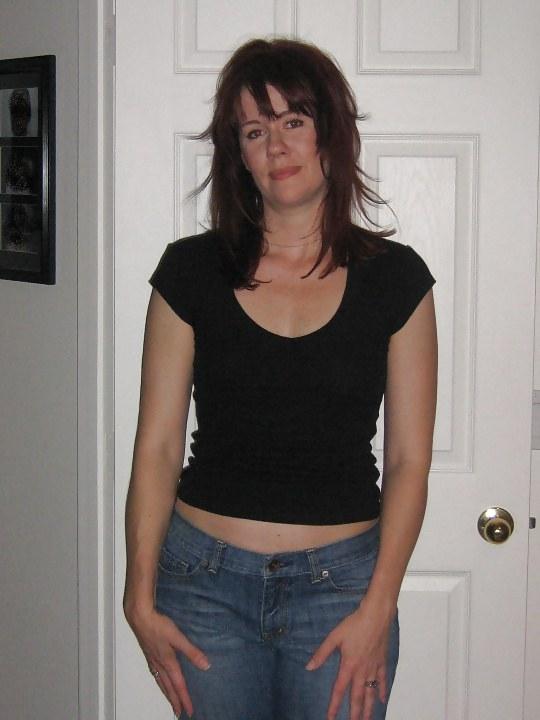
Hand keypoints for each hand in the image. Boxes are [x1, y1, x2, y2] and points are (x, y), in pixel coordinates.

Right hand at [125, 606, 210, 717]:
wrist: (139, 616)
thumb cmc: (158, 625)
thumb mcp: (178, 637)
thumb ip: (192, 651)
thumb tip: (205, 665)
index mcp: (168, 662)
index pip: (178, 685)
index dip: (185, 699)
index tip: (190, 711)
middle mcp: (159, 664)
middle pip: (168, 687)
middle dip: (175, 701)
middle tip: (179, 712)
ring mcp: (152, 660)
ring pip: (160, 682)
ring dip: (166, 693)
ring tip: (170, 701)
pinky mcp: (148, 654)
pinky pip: (155, 674)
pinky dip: (159, 682)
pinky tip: (160, 679)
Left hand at [305, 603, 392, 719]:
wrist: (376, 616)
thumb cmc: (354, 624)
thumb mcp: (334, 637)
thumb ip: (322, 653)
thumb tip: (309, 667)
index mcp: (348, 665)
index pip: (339, 690)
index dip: (333, 705)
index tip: (329, 718)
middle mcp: (361, 671)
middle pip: (357, 697)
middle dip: (354, 713)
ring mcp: (373, 668)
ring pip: (371, 693)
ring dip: (368, 708)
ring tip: (366, 719)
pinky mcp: (382, 662)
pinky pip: (382, 680)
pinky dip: (382, 691)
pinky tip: (382, 700)